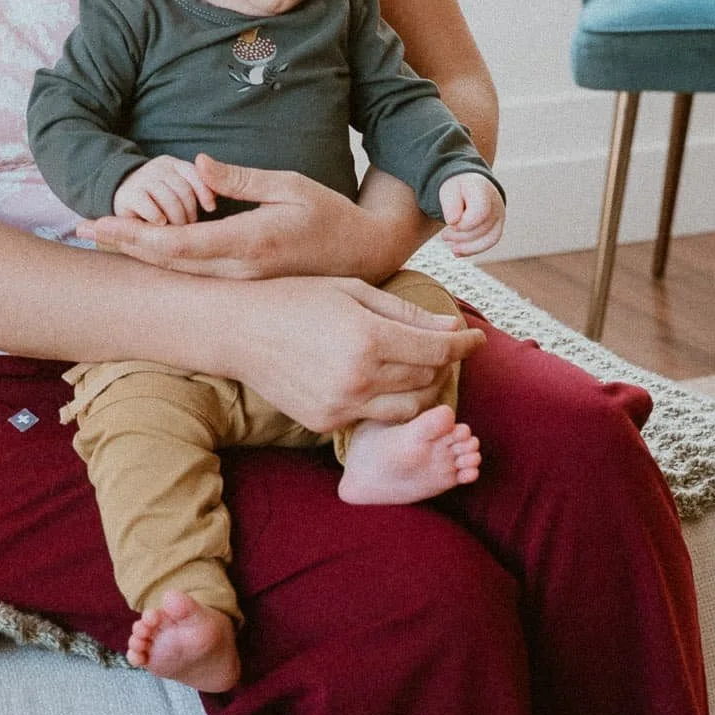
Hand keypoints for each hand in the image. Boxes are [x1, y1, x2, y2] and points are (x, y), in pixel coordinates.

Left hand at [80, 154, 383, 281]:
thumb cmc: (328, 213)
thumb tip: (196, 165)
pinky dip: (162, 261)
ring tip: (101, 237)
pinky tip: (141, 249)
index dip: (135, 235)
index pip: (179, 244)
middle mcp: (239, 269)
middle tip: (81, 229)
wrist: (362, 254)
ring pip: (178, 272)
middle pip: (168, 262)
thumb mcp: (289, 185)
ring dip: (138, 254)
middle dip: (123, 246)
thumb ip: (241, 178)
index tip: (101, 223)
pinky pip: (194, 274)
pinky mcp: (243, 282)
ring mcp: (241, 280)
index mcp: (249, 242)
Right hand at [112, 154, 216, 226]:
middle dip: (190, 212)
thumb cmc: (158, 200)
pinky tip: (161, 225)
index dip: (205, 191)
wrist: (120, 196)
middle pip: (183, 189)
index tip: (211, 208)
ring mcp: (141, 180)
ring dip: (176, 218)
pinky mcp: (127, 195)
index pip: (195, 174)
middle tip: (189, 227)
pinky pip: (148, 205)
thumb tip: (214, 202)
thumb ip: (197, 190)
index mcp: (173, 165)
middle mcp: (158, 168)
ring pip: (168, 199)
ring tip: (177, 231)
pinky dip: (157, 217)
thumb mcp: (178, 191)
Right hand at [226, 275, 478, 431]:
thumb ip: (405, 313)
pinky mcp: (326, 423)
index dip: (464, 344)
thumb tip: (453, 329)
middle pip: (428, 379)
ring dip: (423, 388)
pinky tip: (377, 378)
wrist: (238, 331)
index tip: (477, 338)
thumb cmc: (296, 299)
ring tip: (416, 366)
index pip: (438, 350)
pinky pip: (374, 416)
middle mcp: (358, 378)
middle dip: (443, 362)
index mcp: (367, 338)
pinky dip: (386, 399)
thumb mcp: (352, 291)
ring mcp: (341, 406)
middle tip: (442, 346)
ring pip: (409, 407)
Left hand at [437, 171, 504, 256]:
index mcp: (482, 190)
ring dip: (469, 247)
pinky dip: (473, 249)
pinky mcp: (497, 226)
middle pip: (483, 227)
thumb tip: (453, 221)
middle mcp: (496, 202)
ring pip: (491, 238)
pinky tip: (457, 252)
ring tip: (452, 248)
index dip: (464, 224)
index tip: (450, 223)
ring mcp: (500, 215)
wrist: (469, 184)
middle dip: (461, 236)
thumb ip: (450, 204)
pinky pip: (490, 242)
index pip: (480, 213)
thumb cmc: (457, 188)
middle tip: (444, 236)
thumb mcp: (448, 190)